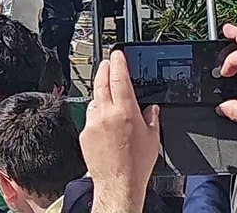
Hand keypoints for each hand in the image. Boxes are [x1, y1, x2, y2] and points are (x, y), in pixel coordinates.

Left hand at [81, 51, 160, 195]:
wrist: (118, 183)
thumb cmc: (137, 164)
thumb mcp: (153, 138)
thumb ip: (152, 119)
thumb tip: (152, 109)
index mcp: (126, 112)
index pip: (119, 78)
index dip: (118, 63)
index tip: (117, 54)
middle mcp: (106, 114)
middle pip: (101, 82)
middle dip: (103, 68)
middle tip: (107, 61)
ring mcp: (93, 123)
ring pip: (95, 100)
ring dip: (100, 93)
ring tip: (107, 93)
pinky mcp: (84, 133)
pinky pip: (89, 117)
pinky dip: (96, 114)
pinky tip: (104, 121)